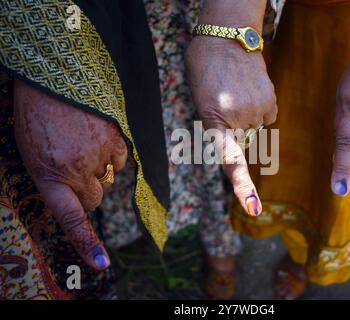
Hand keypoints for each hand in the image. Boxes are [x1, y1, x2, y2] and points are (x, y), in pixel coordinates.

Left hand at [14, 80, 127, 269]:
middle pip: (94, 197)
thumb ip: (57, 179)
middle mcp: (74, 171)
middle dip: (87, 189)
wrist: (51, 78)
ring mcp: (96, 156)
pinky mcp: (114, 141)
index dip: (87, 244)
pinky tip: (97, 136)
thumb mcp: (33, 153)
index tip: (101, 264)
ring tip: (82, 141)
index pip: (71, 218)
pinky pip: (121, 161)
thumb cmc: (38, 117)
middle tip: (74, 165)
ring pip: (108, 178)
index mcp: (47, 175)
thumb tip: (88, 194)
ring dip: (98, 167)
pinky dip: (112, 153)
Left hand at [186, 37, 276, 215]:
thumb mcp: (203, 103)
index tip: (253, 208)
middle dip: (235, 132)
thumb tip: (243, 143)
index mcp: (214, 121)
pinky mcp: (271, 101)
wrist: (225, 40)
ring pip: (255, 130)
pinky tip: (251, 93)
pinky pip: (267, 118)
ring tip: (237, 93)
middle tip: (224, 105)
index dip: (242, 186)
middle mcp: (239, 119)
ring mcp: (257, 110)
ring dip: (248, 119)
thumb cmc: (206, 73)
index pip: (231, 161)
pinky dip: (260, 110)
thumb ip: (220, 128)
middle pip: (243, 143)